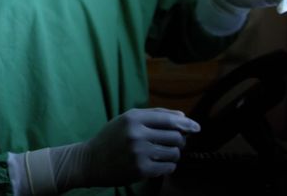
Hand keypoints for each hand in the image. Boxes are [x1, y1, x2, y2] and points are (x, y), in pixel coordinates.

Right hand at [49, 108, 198, 189]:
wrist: (90, 161)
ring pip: (174, 153)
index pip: (169, 119)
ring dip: (172, 155)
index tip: (196, 128)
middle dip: (179, 141)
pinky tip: (157, 165)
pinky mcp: (141, 170)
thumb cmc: (111, 138)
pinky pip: (168, 168)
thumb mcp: (127, 120)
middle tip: (171, 144)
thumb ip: (154, 116)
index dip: (186, 124)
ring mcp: (139, 153)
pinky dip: (167, 167)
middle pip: (176, 137)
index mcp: (133, 117)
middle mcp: (137, 134)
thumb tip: (183, 117)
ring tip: (161, 155)